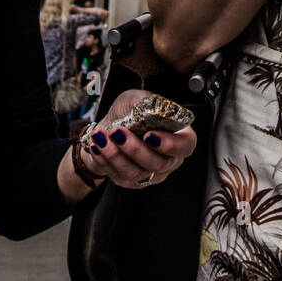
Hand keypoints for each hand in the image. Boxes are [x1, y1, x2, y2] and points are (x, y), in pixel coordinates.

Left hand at [76, 89, 197, 189]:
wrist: (109, 127)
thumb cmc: (129, 113)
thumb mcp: (136, 98)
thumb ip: (143, 103)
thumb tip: (144, 109)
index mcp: (178, 136)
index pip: (185, 146)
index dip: (170, 144)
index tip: (149, 135)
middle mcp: (168, 158)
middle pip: (158, 163)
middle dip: (135, 149)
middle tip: (117, 132)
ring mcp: (151, 173)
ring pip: (136, 173)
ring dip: (115, 155)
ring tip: (101, 137)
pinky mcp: (132, 181)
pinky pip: (120, 177)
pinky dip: (105, 161)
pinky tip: (96, 147)